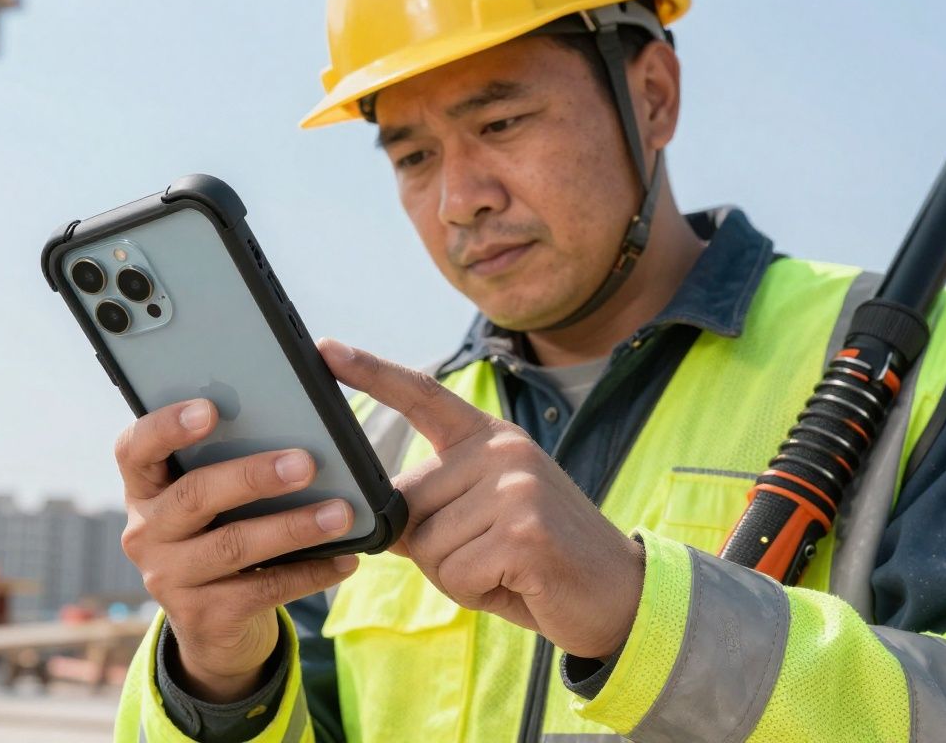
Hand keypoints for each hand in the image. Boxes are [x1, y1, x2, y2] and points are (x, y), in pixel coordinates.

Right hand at [117, 398, 359, 701]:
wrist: (213, 626)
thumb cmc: (220, 537)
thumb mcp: (211, 505)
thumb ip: (227, 467)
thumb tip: (298, 432)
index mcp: (145, 490)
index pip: (135, 449)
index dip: (167, 426)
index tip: (210, 408)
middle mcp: (145, 533)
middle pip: (194, 496)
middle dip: (253, 476)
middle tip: (305, 463)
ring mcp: (168, 580)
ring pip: (233, 546)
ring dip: (293, 527)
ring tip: (340, 513)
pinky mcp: (201, 618)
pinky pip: (263, 590)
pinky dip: (309, 572)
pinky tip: (344, 558)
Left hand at [319, 339, 643, 658]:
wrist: (620, 596)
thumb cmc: (538, 559)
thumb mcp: (485, 517)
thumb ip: (434, 504)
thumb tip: (372, 514)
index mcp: (489, 438)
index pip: (422, 396)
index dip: (371, 372)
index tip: (325, 349)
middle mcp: (502, 450)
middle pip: (407, 505)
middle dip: (432, 547)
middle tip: (490, 555)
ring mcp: (516, 488)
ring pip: (427, 547)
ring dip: (457, 575)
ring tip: (507, 569)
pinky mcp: (524, 532)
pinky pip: (455, 574)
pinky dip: (476, 592)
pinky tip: (517, 582)